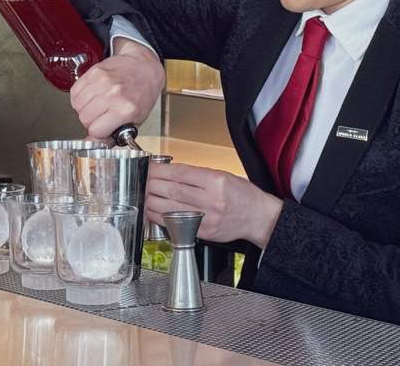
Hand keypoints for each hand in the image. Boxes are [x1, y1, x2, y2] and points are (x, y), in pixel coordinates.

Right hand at [69, 39, 163, 138]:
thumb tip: (92, 143)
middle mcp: (114, 94)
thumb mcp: (136, 120)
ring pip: (78, 105)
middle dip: (91, 120)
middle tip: (101, 115)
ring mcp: (103, 81)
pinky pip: (75, 91)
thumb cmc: (143, 93)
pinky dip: (80, 96)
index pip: (95, 130)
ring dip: (84, 108)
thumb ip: (113, 134)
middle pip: (84, 118)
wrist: (145, 67)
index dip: (98, 132)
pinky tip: (92, 96)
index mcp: (126, 109)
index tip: (103, 128)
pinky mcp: (94, 72)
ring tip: (98, 104)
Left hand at [145, 162, 282, 249]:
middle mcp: (211, 199)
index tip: (150, 167)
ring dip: (152, 201)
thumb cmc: (242, 195)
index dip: (161, 170)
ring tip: (143, 194)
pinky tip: (153, 211)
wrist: (258, 217)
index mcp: (216, 181)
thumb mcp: (223, 175)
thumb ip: (197, 174)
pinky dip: (161, 217)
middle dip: (152, 184)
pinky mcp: (203, 232)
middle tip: (141, 179)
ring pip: (171, 208)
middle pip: (173, 190)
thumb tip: (170, 172)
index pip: (181, 173)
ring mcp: (206, 218)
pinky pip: (176, 224)